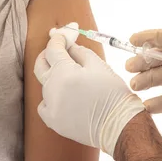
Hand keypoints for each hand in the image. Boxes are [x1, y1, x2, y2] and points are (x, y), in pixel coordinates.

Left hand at [34, 27, 144, 155]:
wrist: (120, 126)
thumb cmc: (113, 94)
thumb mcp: (98, 65)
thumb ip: (78, 51)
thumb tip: (68, 43)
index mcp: (64, 72)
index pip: (53, 48)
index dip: (58, 38)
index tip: (63, 34)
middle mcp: (52, 88)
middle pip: (41, 64)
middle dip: (48, 54)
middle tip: (59, 50)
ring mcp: (50, 105)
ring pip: (45, 84)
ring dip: (54, 76)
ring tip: (71, 77)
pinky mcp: (52, 120)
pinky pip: (44, 103)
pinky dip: (51, 97)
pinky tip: (64, 96)